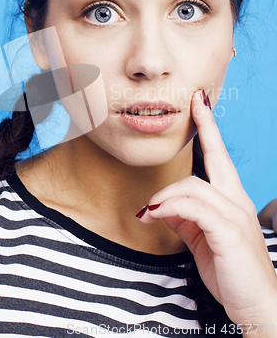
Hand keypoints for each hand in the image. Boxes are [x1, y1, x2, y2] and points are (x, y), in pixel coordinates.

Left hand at [138, 90, 276, 328]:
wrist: (256, 303)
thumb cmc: (230, 269)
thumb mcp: (202, 239)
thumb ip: (185, 218)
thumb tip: (161, 206)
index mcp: (231, 200)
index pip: (219, 158)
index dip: (210, 131)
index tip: (201, 105)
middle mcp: (236, 201)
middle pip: (218, 157)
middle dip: (207, 126)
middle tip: (195, 102)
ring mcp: (234, 214)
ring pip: (193, 187)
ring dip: (165, 195)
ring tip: (148, 210)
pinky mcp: (228, 231)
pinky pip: (194, 208)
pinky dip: (171, 207)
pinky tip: (155, 214)